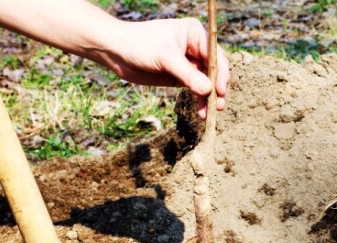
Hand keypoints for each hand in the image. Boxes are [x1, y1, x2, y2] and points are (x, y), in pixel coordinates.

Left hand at [99, 18, 229, 118]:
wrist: (115, 51)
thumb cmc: (139, 44)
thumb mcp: (166, 58)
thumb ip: (188, 75)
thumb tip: (209, 90)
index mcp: (195, 34)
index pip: (216, 55)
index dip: (220, 73)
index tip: (220, 90)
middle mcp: (196, 47)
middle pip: (214, 70)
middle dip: (216, 89)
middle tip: (218, 106)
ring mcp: (190, 62)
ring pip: (207, 82)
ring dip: (209, 98)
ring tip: (208, 113)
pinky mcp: (182, 76)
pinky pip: (196, 89)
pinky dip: (199, 100)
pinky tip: (200, 111)